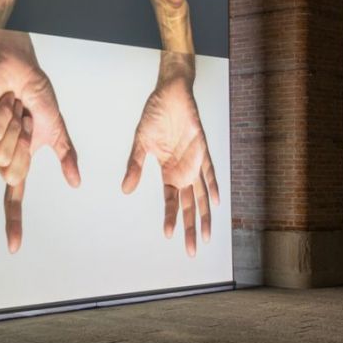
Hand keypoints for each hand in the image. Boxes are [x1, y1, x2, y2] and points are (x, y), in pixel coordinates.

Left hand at [0, 30, 79, 251]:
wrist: (21, 68)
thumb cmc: (36, 97)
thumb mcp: (57, 130)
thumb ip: (66, 156)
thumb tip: (76, 182)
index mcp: (17, 161)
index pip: (13, 198)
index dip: (13, 222)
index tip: (14, 247)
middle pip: (11, 172)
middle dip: (26, 142)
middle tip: (26, 120)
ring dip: (15, 125)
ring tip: (14, 108)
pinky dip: (1, 114)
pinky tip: (2, 103)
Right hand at [122, 52, 218, 256]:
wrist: (170, 92)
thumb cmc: (155, 115)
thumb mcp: (141, 143)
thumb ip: (134, 166)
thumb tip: (126, 190)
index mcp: (168, 171)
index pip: (170, 201)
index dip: (170, 218)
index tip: (168, 236)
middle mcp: (183, 170)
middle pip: (189, 205)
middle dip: (190, 228)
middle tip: (191, 251)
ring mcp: (194, 161)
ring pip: (202, 194)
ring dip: (205, 216)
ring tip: (207, 237)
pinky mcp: (202, 148)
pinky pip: (210, 170)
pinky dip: (213, 185)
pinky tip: (216, 202)